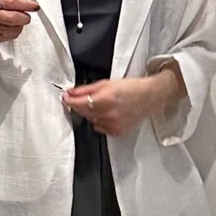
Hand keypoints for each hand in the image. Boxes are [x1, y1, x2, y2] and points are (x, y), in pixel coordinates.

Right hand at [0, 0, 39, 45]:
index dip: (26, 5)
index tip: (35, 6)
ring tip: (15, 19)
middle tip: (25, 15)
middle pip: (14, 18)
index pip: (12, 2)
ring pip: (14, 29)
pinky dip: (14, 31)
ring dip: (19, 24)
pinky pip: (9, 36)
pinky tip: (9, 26)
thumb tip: (25, 4)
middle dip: (24, 17)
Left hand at [62, 70, 180, 136]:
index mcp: (105, 99)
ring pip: (91, 121)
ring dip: (92, 113)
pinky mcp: (117, 132)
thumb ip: (86, 89)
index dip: (69, 101)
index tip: (66, 98)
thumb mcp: (106, 83)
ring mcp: (112, 125)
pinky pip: (100, 128)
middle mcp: (108, 114)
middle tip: (84, 99)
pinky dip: (100, 121)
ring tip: (103, 105)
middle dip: (80, 105)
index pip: (78, 104)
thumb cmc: (131, 88)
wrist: (150, 97)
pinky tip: (109, 114)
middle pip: (83, 113)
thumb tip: (71, 92)